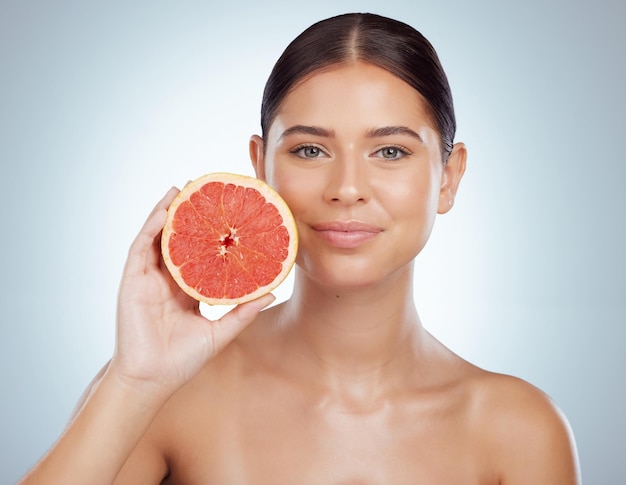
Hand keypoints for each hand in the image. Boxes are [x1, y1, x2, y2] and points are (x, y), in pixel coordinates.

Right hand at [110, 187, 273, 396]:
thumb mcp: (220, 332)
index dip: (211, 234)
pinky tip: (165, 209)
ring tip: (183, 188)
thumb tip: (272, 292)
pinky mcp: (133, 280)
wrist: (153, 379)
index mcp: (187, 289)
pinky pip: (142, 246)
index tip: (228, 214)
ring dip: (168, 212)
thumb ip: (243, 311)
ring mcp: (148, 277)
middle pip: (179, 239)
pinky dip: (152, 226)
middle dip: (189, 215)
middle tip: (204, 190)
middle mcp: (168, 279)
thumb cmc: (183, 360)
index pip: (200, 253)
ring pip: (158, 237)